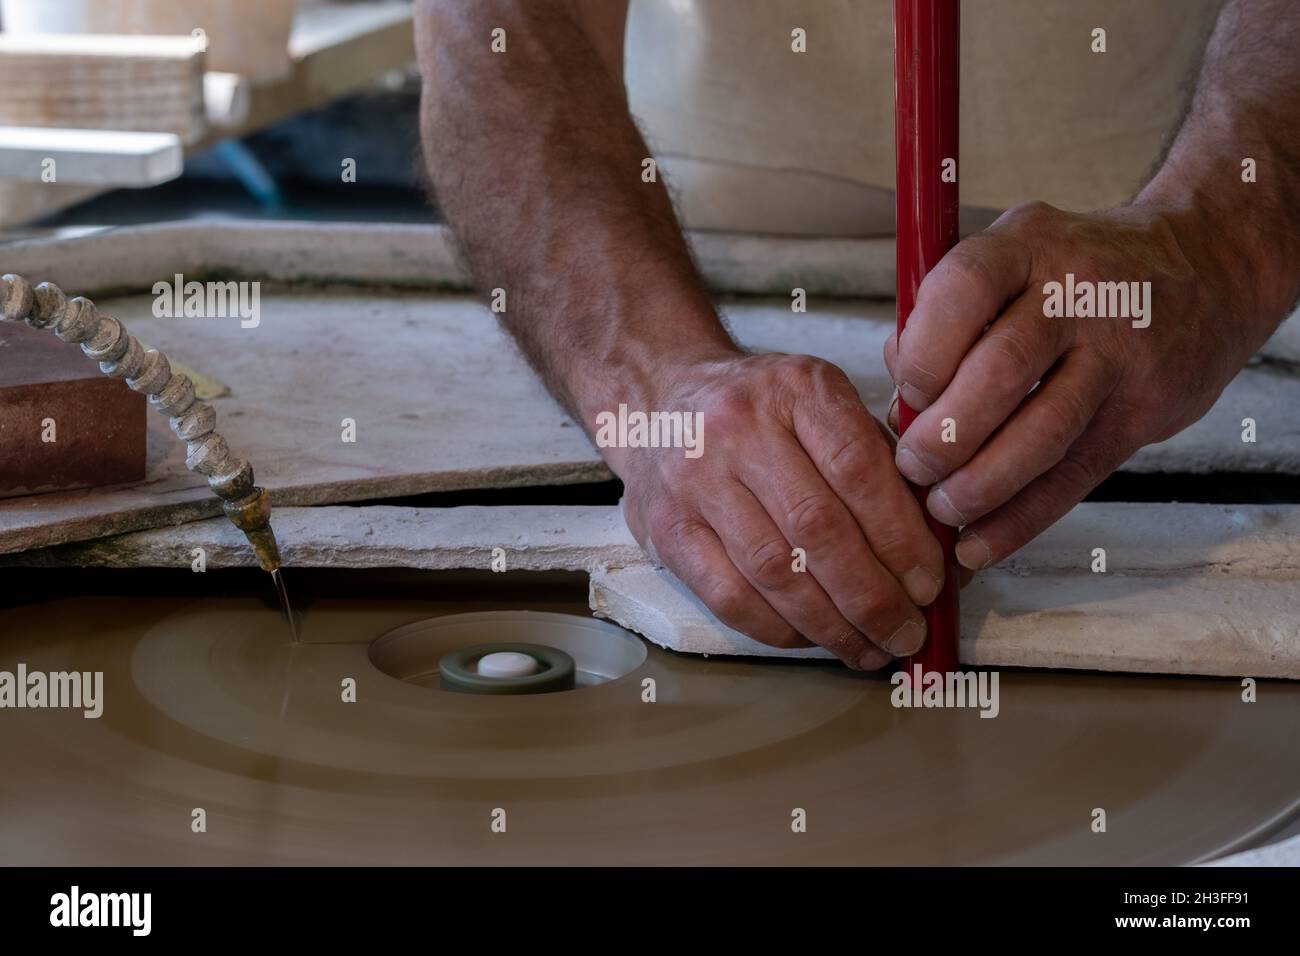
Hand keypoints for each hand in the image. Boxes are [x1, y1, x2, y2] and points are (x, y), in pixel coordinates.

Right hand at [609, 351, 944, 668]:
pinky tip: (812, 638)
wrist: (658, 399)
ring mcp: (694, 479)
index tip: (929, 584)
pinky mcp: (665, 528)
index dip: (901, 537)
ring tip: (868, 648)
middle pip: (818, 529)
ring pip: (775, 572)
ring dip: (831, 624)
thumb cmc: (763, 411)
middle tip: (907, 631)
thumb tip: (941, 549)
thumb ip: (882, 463)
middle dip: (873, 596)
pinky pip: (728, 596)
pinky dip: (778, 629)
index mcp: (796, 388)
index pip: (859, 470)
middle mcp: (739, 427)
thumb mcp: (824, 403)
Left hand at [883, 199, 1264, 569]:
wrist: (1206, 268)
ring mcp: (1119, 350)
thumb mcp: (1013, 261)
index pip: (964, 288)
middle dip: (946, 432)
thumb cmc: (1073, 276)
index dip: (925, 350)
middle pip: (1002, 369)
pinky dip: (1021, 519)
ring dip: (982, 482)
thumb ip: (945, 318)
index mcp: (1026, 244)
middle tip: (913, 466)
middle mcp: (1076, 291)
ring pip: (1044, 429)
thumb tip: (895, 395)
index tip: (906, 393)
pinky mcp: (1144, 408)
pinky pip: (1075, 474)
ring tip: (943, 507)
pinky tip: (980, 542)